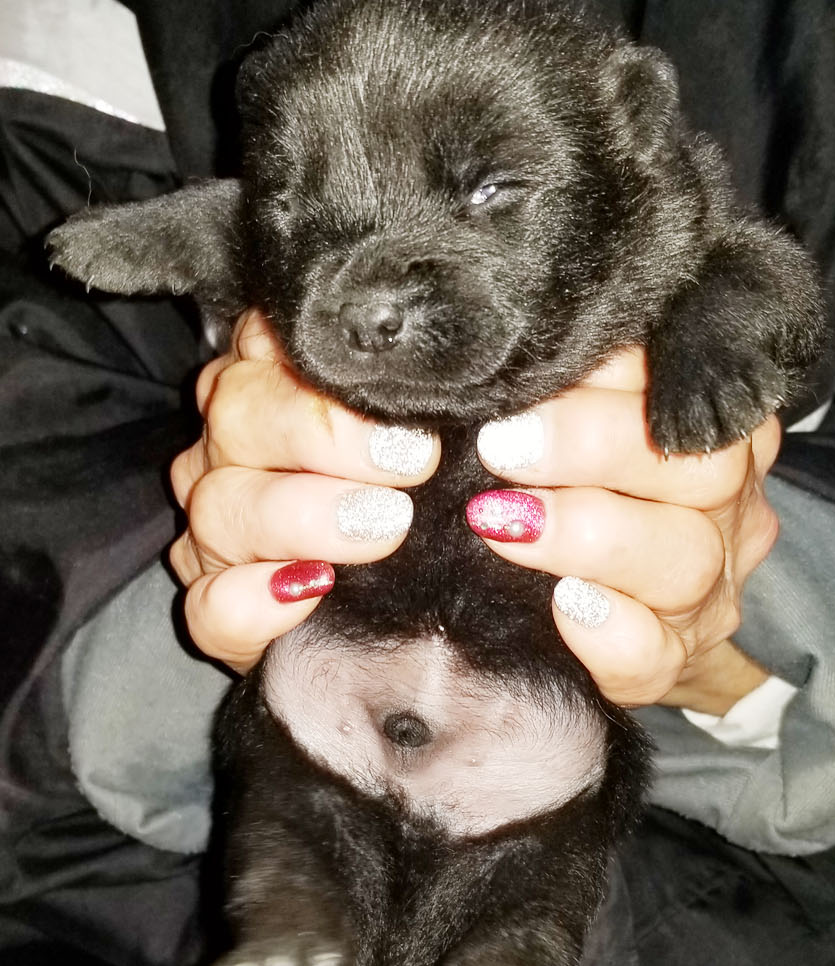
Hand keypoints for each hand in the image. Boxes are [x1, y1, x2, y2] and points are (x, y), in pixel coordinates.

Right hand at [169, 309, 439, 671]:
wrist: (407, 624)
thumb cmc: (430, 502)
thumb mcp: (443, 438)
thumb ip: (438, 401)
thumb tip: (493, 393)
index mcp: (278, 376)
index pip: (277, 340)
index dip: (337, 367)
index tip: (413, 402)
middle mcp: (233, 442)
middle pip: (241, 412)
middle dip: (324, 433)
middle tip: (410, 463)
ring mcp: (215, 526)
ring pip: (224, 505)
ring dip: (303, 516)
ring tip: (383, 528)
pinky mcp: (214, 610)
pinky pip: (210, 605)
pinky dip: (253, 602)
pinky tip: (305, 594)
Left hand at [467, 348, 781, 711]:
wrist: (620, 629)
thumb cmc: (586, 500)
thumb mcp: (587, 432)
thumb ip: (570, 394)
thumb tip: (494, 371)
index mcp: (720, 432)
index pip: (686, 384)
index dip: (613, 376)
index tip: (532, 375)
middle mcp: (729, 508)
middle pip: (702, 467)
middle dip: (594, 448)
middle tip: (503, 447)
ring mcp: (709, 593)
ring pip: (684, 561)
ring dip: (588, 537)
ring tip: (504, 523)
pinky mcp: (671, 665)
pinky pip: (652, 654)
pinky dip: (607, 631)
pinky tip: (562, 605)